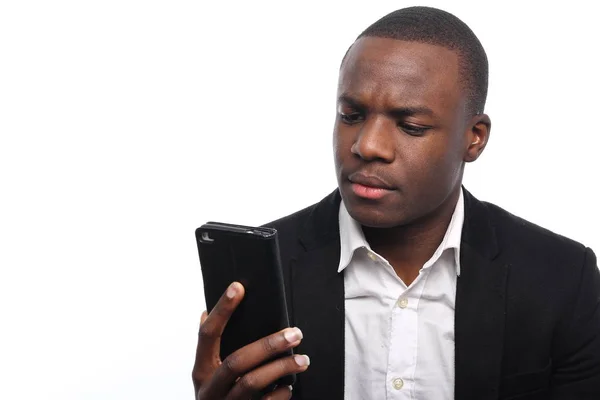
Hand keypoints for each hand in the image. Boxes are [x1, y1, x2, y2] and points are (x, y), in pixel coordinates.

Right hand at [192, 282, 308, 398]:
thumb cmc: (218, 396)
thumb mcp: (209, 373)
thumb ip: (210, 347)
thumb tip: (205, 313)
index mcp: (201, 370)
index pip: (207, 334)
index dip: (222, 310)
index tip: (238, 287)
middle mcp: (209, 390)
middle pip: (237, 361)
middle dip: (268, 345)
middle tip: (295, 333)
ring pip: (252, 384)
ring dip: (282, 368)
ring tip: (303, 360)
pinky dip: (280, 394)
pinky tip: (290, 386)